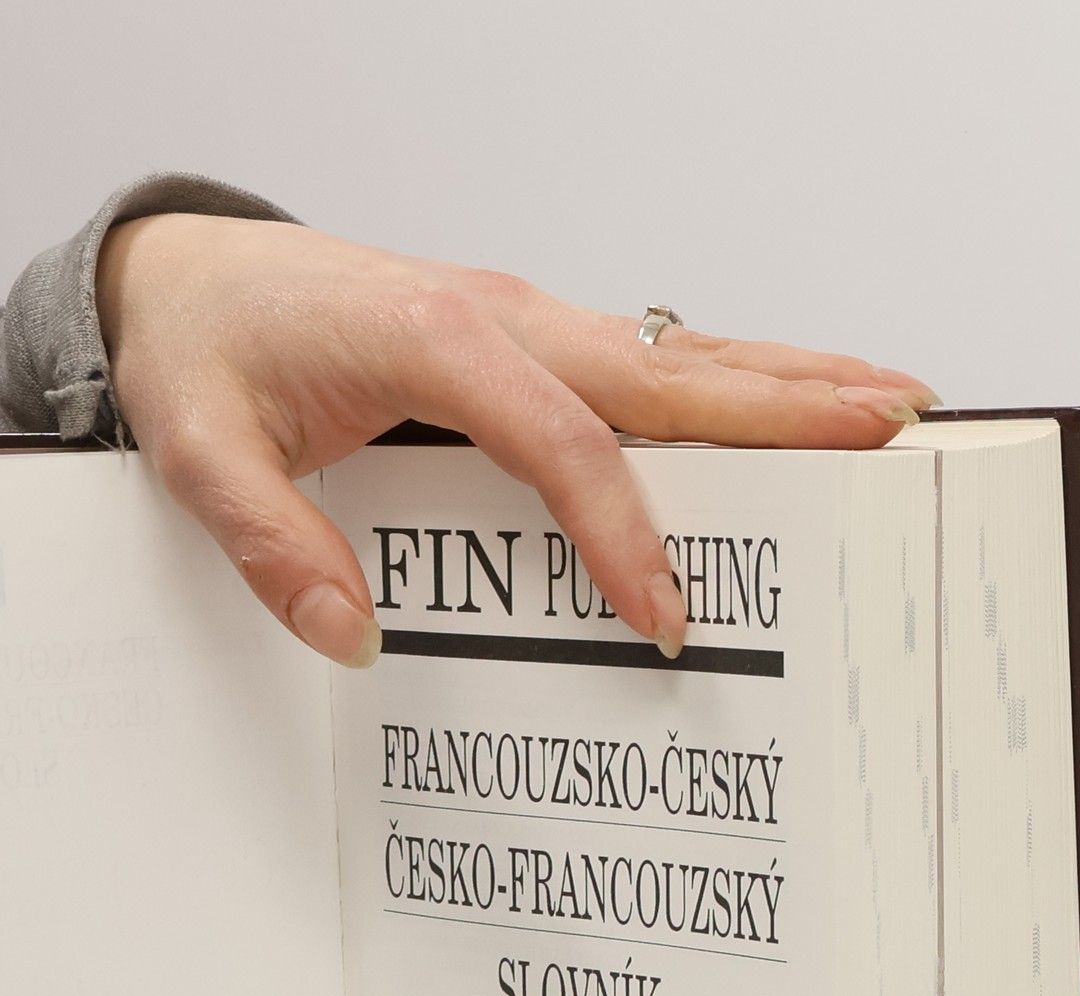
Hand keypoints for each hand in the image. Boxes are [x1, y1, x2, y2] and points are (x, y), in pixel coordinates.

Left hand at [96, 215, 936, 665]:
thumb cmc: (203, 350)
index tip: (663, 616)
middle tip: (892, 433)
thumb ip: (272, 544)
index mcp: (432, 337)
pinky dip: (726, 384)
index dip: (620, 531)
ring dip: (782, 382)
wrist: (187, 275)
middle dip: (785, 406)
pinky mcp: (524, 341)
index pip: (560, 441)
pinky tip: (780, 408)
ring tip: (885, 409)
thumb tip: (352, 636)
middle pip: (665, 372)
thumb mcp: (201, 454)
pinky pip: (644, 365)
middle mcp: (499, 317)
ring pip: (674, 355)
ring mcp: (522, 322)